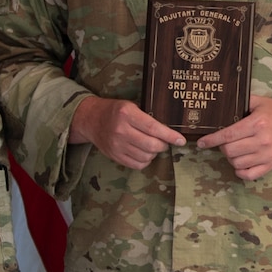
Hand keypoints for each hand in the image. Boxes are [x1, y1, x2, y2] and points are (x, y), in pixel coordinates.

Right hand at [70, 96, 184, 168]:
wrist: (91, 119)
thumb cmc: (115, 111)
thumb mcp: (131, 106)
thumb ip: (147, 116)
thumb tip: (171, 129)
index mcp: (127, 114)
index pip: (153, 128)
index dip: (169, 135)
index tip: (181, 140)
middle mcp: (121, 130)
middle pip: (151, 145)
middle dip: (163, 145)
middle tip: (165, 142)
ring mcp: (116, 145)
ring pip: (146, 157)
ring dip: (154, 153)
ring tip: (153, 146)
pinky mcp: (114, 156)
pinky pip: (137, 165)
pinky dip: (145, 161)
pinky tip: (144, 153)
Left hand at [198, 95, 271, 180]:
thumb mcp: (260, 102)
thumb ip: (241, 103)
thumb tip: (219, 105)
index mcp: (258, 123)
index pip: (228, 135)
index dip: (212, 140)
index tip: (202, 143)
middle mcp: (262, 140)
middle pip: (230, 151)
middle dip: (222, 147)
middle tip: (226, 142)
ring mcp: (267, 155)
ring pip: (237, 163)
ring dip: (231, 158)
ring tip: (235, 150)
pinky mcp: (271, 165)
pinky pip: (248, 175)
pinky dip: (240, 170)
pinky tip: (241, 162)